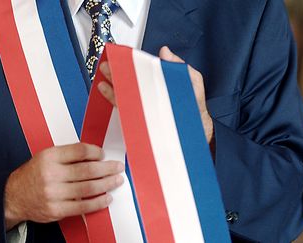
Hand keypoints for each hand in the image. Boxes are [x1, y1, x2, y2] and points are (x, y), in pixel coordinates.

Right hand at [4, 143, 124, 229]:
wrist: (14, 197)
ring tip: (117, 181)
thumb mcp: (46, 157)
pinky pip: (83, 206)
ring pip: (88, 188)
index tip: (104, 154)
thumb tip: (96, 156)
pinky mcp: (56, 210)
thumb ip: (68, 155)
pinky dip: (98, 202)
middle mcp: (51, 174)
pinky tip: (107, 197)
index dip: (96, 152)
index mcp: (49, 157)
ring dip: (107, 184)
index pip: (80, 151)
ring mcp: (54, 194)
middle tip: (118, 167)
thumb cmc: (35, 174)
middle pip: (87, 170)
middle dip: (107, 168)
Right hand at [98, 46, 213, 143]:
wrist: (197, 129)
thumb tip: (165, 52)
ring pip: (124, 91)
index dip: (130, 62)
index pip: (141, 69)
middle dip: (117, 70)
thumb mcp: (192, 80)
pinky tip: (107, 90)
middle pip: (129, 79)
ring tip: (105, 73)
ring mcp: (143, 104)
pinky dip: (114, 98)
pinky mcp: (139, 117)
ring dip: (113, 82)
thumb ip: (179, 66)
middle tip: (109, 63)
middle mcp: (148, 93)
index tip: (121, 55)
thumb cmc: (194, 105)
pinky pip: (124, 107)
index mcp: (158, 82)